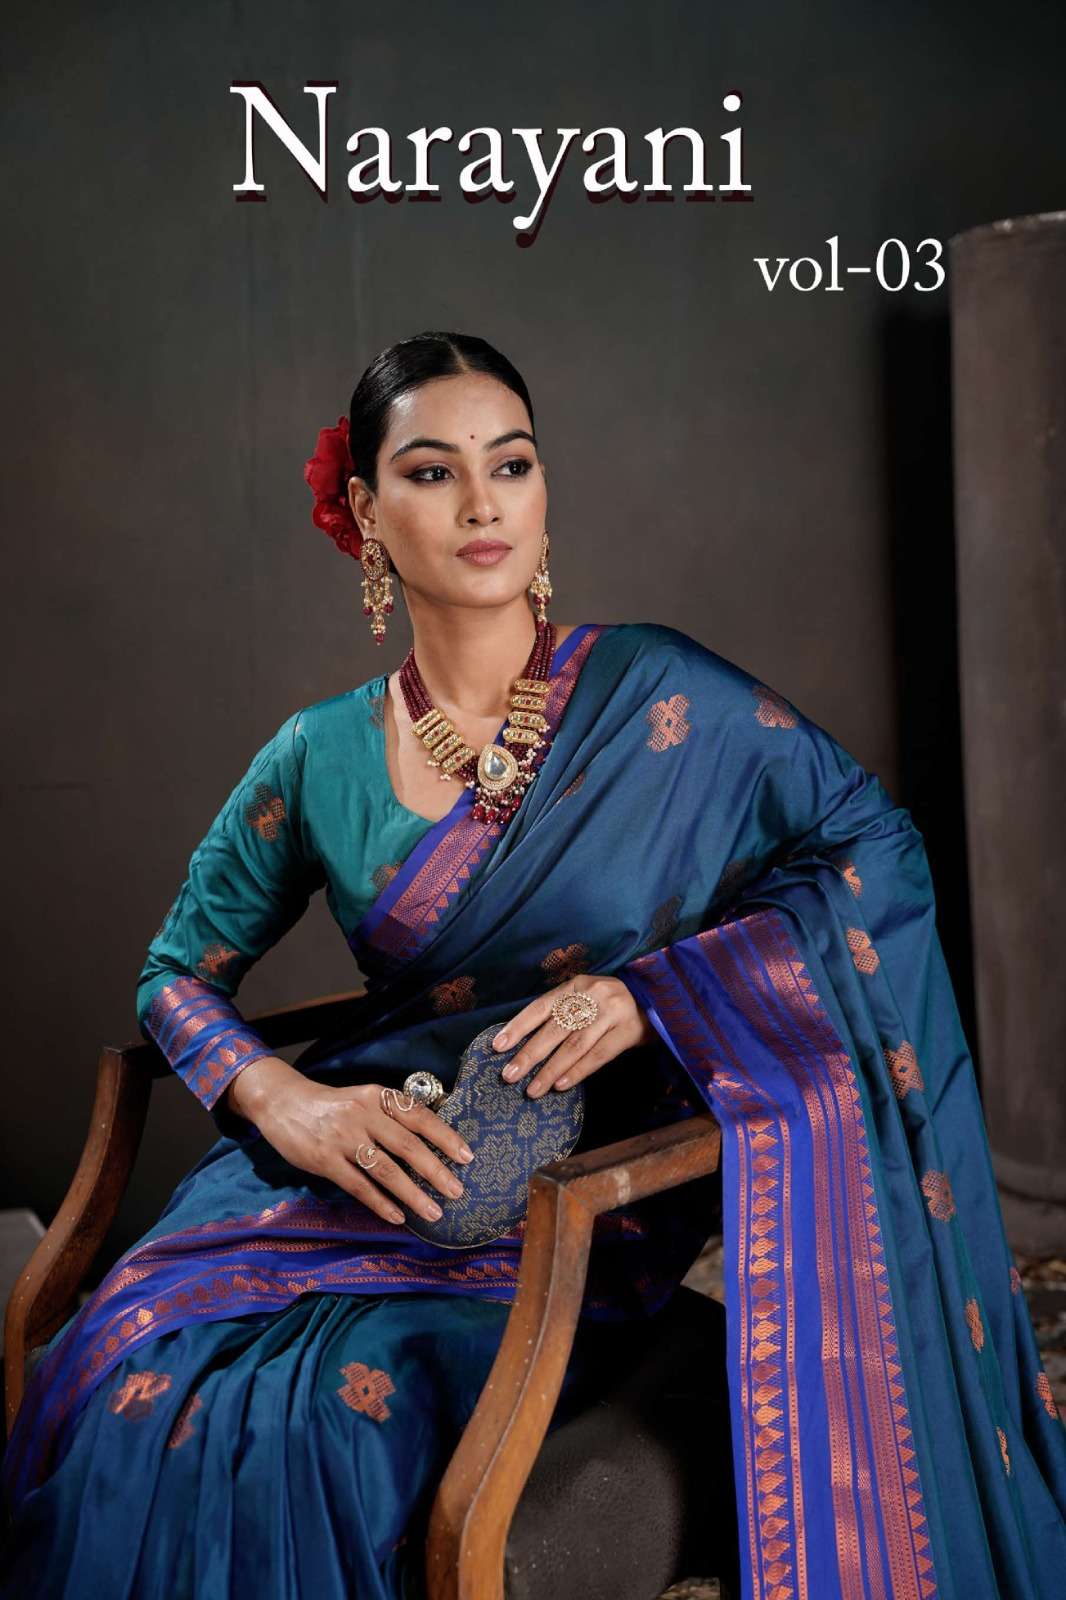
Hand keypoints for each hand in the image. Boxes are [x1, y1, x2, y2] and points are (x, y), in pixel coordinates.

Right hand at [225, 1056, 473, 1227]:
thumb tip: (431, 1141)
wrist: (284, 1103)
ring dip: (412, 1194)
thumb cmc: (333, 1105)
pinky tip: (397, 1216)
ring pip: (385, 1170)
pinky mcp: (324, 1160)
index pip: (419, 1116)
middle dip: (435, 1171)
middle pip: (407, 1146)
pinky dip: (380, 1203)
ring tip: (433, 1212)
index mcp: (378, 1096)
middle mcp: (363, 1114)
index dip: (445, 1136)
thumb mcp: (364, 1098)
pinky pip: (358, 1186)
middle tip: (457, 1191)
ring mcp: (342, 1138)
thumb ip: (391, 1115)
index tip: (467, 1156)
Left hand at [490, 975, 655, 1097]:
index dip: (518, 1027)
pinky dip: (577, 1072)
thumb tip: (523, 1041)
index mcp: (575, 985)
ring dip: (550, 1070)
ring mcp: (611, 1012)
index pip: (540, 1007)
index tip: (497, 1047)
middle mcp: (592, 995)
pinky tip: (561, 1086)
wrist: (656, 1001)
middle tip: (509, 1076)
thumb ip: (560, 1013)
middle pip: (554, 1029)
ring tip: (532, 1089)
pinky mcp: (628, 1031)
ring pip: (574, 1045)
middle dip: (529, 1054)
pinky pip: (598, 1055)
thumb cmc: (610, 1005)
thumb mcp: (585, 998)